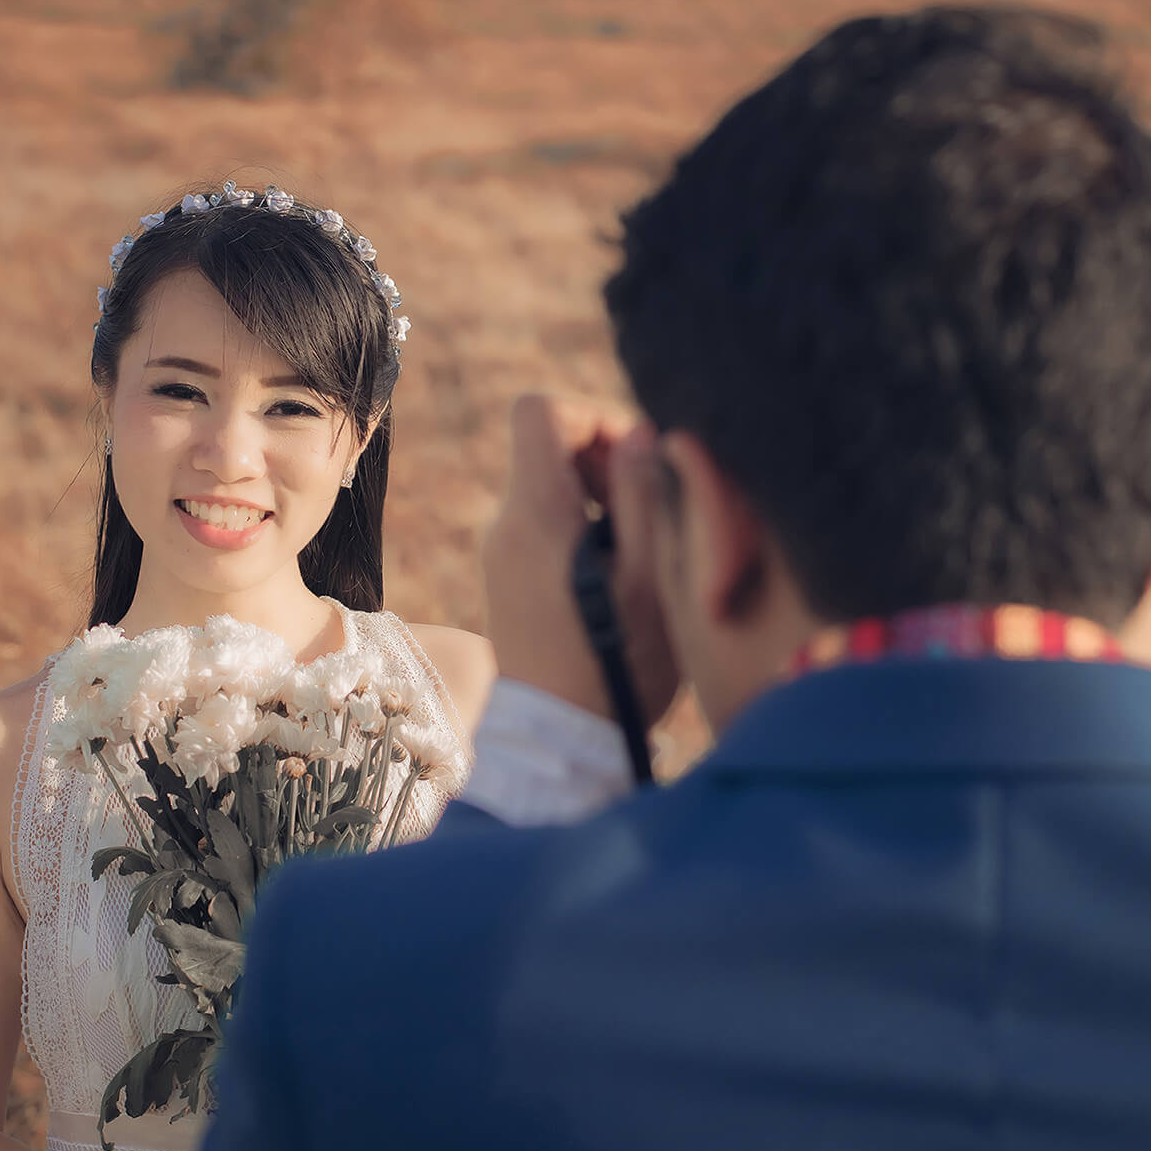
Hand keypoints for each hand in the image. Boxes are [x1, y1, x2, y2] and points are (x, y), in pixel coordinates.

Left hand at [479, 393, 680, 726]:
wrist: (559, 741)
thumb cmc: (615, 663)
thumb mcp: (650, 576)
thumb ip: (643, 494)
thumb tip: (641, 433)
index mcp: (536, 511)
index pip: (540, 409)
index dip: (594, 417)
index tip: (635, 463)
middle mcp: (505, 525)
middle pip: (547, 447)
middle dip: (605, 463)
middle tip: (648, 514)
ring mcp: (500, 555)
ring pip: (548, 490)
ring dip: (599, 504)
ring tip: (638, 557)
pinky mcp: (506, 582)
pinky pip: (542, 527)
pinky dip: (581, 534)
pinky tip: (614, 584)